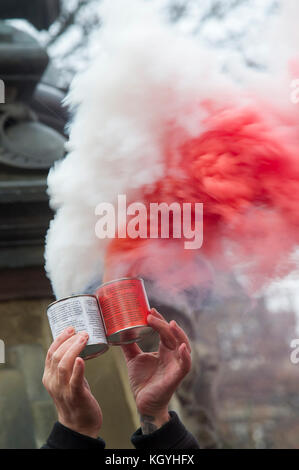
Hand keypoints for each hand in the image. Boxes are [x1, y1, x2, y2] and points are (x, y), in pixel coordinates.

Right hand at [42, 327, 101, 438]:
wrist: (80, 424)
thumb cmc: (76, 398)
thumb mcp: (68, 379)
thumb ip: (70, 365)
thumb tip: (79, 343)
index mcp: (49, 376)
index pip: (50, 353)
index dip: (60, 339)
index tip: (70, 328)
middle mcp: (53, 382)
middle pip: (56, 356)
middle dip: (68, 341)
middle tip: (82, 332)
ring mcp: (63, 389)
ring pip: (63, 365)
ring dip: (74, 349)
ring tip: (83, 339)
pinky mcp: (75, 396)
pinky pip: (75, 381)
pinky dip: (78, 369)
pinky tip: (82, 359)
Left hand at [121, 308, 191, 432]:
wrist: (143, 402)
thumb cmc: (142, 381)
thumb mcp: (134, 359)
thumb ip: (129, 345)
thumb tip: (118, 331)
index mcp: (164, 350)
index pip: (165, 331)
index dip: (159, 320)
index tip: (150, 310)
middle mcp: (172, 355)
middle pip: (173, 335)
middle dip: (163, 323)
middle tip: (151, 315)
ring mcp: (176, 365)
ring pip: (183, 345)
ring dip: (178, 333)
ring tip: (169, 324)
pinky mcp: (176, 377)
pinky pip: (186, 365)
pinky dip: (186, 356)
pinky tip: (181, 347)